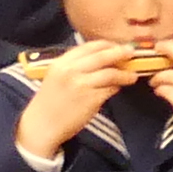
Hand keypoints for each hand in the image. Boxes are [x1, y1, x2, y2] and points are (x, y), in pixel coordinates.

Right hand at [18, 38, 143, 158]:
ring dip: (125, 73)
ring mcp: (81, 85)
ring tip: (132, 76)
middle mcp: (71, 70)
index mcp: (62, 62)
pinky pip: (110, 89)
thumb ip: (76, 65)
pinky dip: (117, 87)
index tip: (118, 46)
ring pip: (111, 73)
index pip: (90, 46)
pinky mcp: (90, 99)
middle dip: (121, 53)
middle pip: (103, 55)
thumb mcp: (57, 76)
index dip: (108, 45)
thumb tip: (104, 57)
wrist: (40, 126)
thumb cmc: (50, 101)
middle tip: (132, 53)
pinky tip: (118, 88)